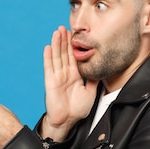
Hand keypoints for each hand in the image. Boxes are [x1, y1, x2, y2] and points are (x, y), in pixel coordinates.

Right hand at [42, 26, 97, 140]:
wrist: (68, 121)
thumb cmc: (78, 109)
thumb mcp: (91, 92)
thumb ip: (94, 80)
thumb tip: (100, 70)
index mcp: (75, 76)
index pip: (73, 57)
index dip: (73, 45)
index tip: (74, 34)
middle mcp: (65, 74)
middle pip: (64, 54)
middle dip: (64, 40)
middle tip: (64, 27)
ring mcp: (57, 77)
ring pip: (57, 57)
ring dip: (57, 44)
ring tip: (57, 32)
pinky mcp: (51, 82)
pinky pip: (49, 68)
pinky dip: (48, 57)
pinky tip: (48, 47)